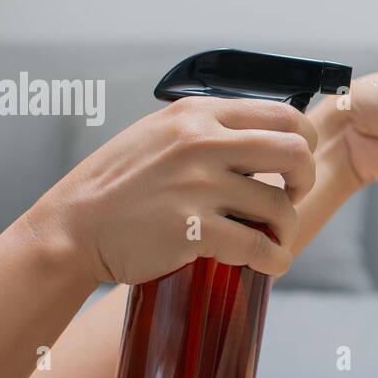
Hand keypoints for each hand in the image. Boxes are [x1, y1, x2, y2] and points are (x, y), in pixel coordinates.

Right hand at [27, 96, 317, 284]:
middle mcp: (200, 143)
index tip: (294, 166)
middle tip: (294, 197)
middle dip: (305, 180)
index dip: (303, 141)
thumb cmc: (117, 186)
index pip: (282, 114)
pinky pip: (257, 246)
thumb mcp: (158, 135)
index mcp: (197, 115)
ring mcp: (196, 186)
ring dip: (287, 228)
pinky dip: (274, 259)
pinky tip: (270, 263)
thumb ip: (206, 130)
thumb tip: (260, 138)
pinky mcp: (191, 229)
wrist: (72, 228)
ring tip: (274, 239)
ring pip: (279, 206)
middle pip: (294, 152)